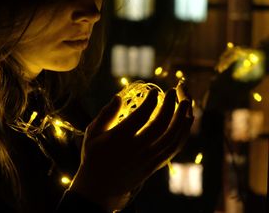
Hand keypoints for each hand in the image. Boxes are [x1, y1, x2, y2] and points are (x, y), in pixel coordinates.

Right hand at [69, 85, 192, 211]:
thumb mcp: (92, 134)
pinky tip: (186, 121)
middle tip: (174, 90)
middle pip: (161, 124)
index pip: (142, 115)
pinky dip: (183, 133)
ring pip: (173, 137)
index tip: (155, 91)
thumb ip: (106, 115)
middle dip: (171, 104)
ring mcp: (148, 158)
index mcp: (120, 138)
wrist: (100, 188)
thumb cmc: (94, 156)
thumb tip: (118, 97)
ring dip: (182, 118)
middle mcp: (137, 148)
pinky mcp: (155, 165)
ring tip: (186, 102)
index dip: (151, 100)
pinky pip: (174, 148)